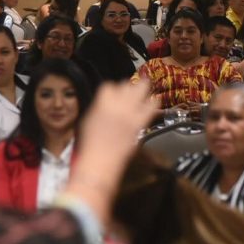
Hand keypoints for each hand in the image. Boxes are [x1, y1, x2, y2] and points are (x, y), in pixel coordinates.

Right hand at [64, 82, 156, 222]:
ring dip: (144, 89)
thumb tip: (105, 106)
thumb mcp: (88, 121)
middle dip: (132, 84)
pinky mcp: (139, 123)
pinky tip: (155, 102)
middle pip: (128, 85)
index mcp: (102, 102)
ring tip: (146, 89)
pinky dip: (153, 103)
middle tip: (136, 84)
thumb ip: (99, 109)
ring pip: (141, 91)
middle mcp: (117, 104)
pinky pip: (151, 107)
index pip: (110, 86)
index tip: (115, 92)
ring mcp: (130, 112)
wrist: (101, 159)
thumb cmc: (90, 144)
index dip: (113, 89)